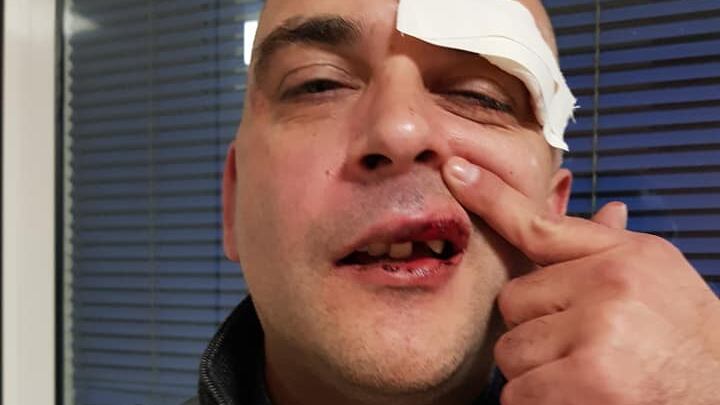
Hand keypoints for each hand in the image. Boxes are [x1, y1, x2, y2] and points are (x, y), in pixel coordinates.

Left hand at [442, 156, 719, 404]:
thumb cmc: (686, 337)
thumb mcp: (657, 277)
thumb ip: (613, 249)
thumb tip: (606, 206)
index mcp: (621, 257)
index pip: (539, 225)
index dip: (491, 198)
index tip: (454, 172)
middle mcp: (608, 286)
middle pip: (512, 303)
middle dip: (534, 330)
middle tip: (581, 346)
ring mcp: (598, 333)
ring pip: (511, 352)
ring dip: (536, 373)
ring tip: (584, 375)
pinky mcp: (589, 380)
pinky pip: (519, 393)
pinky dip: (539, 404)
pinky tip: (579, 399)